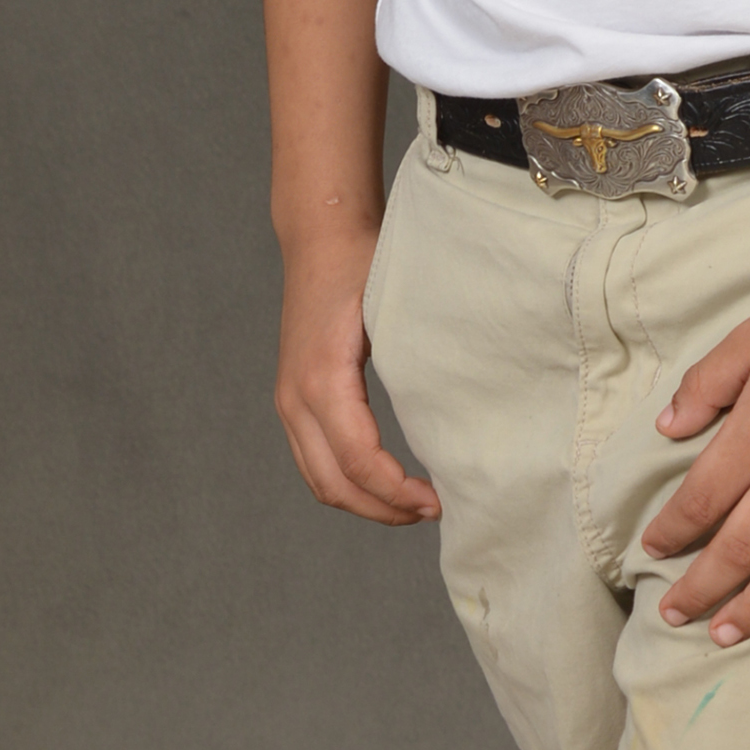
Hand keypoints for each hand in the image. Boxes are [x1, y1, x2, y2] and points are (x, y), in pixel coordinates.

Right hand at [274, 239, 439, 526]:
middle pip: (333, 485)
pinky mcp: (292, 398)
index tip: (439, 501)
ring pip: (319, 480)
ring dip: (364, 502)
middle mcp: (296, 398)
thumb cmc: (363, 265)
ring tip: (412, 505)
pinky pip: (313, 460)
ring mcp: (288, 401)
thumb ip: (416, 362)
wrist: (320, 237)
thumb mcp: (394, 310)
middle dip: (383, 510)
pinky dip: (346, 482)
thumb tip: (460, 419)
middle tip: (433, 511)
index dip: (397, 493)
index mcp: (323, 380)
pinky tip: (385, 480)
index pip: (358, 461)